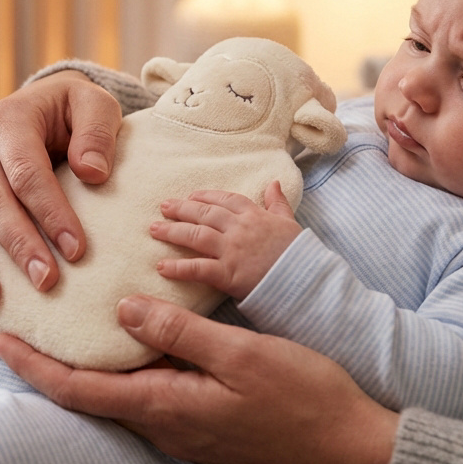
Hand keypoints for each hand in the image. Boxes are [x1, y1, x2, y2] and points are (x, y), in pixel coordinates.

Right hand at [0, 70, 122, 304]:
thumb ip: (97, 133)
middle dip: (18, 244)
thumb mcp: (96, 105)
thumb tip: (91, 173)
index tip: (77, 250)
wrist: (45, 108)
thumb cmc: (74, 112)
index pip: (26, 172)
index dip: (50, 212)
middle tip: (46, 281)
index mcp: (9, 120)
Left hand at [0, 295, 399, 463]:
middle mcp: (166, 424)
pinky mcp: (203, 422)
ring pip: (117, 393)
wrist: (351, 448)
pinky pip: (147, 392)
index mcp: (166, 408)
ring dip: (84, 365)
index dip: (34, 365)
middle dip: (48, 364)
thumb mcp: (241, 354)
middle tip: (19, 326)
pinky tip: (127, 339)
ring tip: (61, 327)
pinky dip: (123, 367)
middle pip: (89, 395)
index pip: (78, 390)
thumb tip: (123, 308)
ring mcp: (185, 427)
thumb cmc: (304, 398)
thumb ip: (178, 332)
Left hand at [151, 181, 300, 299]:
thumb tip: (274, 183)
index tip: (191, 196)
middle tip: (163, 207)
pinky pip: (198, 268)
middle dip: (181, 209)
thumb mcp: (290, 222)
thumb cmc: (300, 254)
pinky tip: (161, 267)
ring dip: (172, 232)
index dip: (206, 197)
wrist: (308, 280)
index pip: (225, 200)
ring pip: (196, 235)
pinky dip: (178, 267)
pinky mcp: (228, 273)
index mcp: (255, 215)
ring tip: (154, 230)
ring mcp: (233, 250)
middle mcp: (240, 228)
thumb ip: (278, 203)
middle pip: (205, 213)